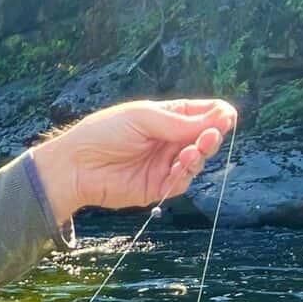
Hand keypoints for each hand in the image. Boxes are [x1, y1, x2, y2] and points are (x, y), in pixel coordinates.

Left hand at [30, 98, 237, 220]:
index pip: (200, 114)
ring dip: (201, 153)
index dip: (216, 115)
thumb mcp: (143, 118)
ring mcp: (164, 164)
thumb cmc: (104, 133)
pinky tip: (182, 162)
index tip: (226, 116)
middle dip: (212, 135)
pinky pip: (182, 181)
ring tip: (196, 148)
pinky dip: (187, 172)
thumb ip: (178, 121)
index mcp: (165, 117)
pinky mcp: (157, 187)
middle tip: (213, 133)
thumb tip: (217, 119)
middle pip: (204, 137)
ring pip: (197, 160)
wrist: (76, 165)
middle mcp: (168, 140)